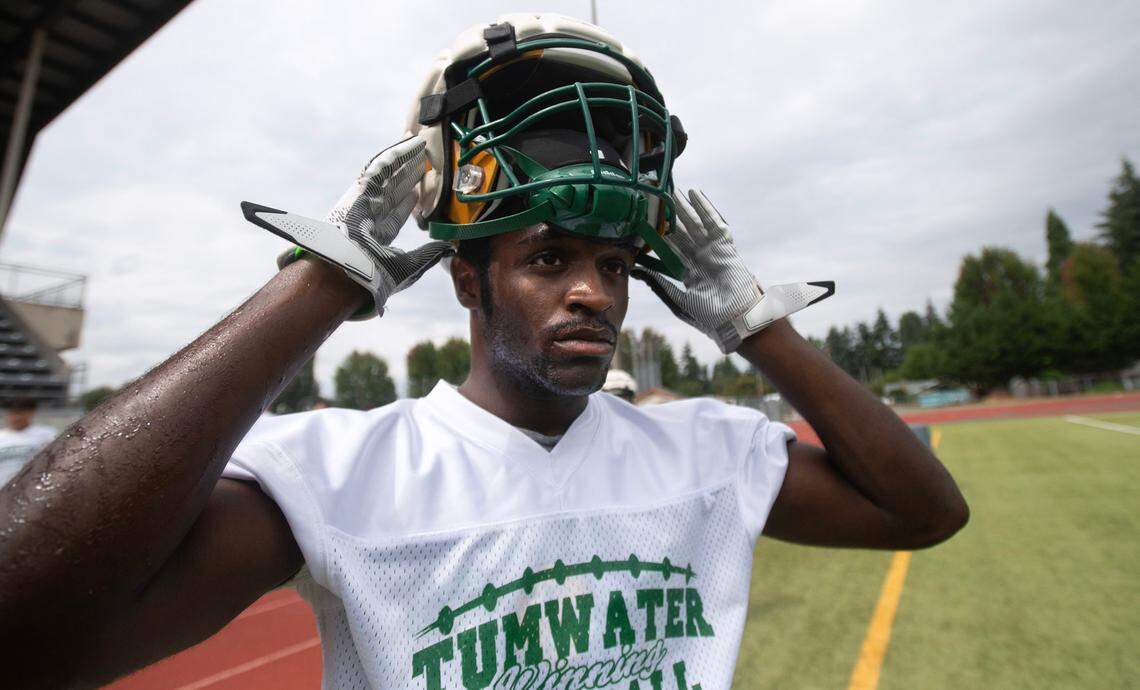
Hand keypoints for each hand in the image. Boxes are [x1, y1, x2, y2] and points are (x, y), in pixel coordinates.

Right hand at [241, 136, 453, 318]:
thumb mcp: (410, 265)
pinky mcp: (362, 188)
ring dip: (406, 160)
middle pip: (394, 190)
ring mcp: (366, 200)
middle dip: (409, 175)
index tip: (422, 188)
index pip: (397, 213)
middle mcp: (371, 215)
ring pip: (390, 175)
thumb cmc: (375, 275)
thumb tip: (450, 248)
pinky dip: (397, 153)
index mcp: (378, 236)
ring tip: (422, 147)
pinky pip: (382, 165)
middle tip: (425, 160)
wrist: (350, 272)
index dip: (410, 201)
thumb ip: (429, 255)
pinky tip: (412, 143)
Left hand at [632, 188, 833, 352]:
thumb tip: (637, 272)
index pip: (668, 250)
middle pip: (680, 233)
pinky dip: (705, 208)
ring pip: (694, 224)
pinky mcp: (725, 247)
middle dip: (668, 217)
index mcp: (688, 273)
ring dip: (683, 207)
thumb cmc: (709, 318)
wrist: (736, 321)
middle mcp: (699, 259)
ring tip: (670, 190)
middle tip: (652, 198)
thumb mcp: (678, 301)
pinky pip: (714, 223)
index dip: (655, 236)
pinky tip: (695, 194)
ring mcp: (713, 251)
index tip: (640, 222)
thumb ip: (659, 284)